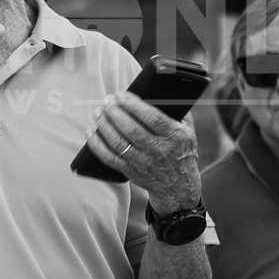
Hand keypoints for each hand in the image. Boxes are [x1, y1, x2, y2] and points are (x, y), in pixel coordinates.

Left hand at [86, 92, 200, 213]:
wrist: (179, 187)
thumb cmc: (181, 151)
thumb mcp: (187, 131)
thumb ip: (178, 112)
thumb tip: (163, 91)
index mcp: (174, 136)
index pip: (152, 117)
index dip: (134, 104)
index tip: (121, 94)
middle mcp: (158, 150)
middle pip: (131, 129)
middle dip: (115, 112)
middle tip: (106, 100)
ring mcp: (143, 162)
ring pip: (118, 142)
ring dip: (104, 125)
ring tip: (97, 112)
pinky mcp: (131, 172)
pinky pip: (109, 158)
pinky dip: (97, 145)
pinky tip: (90, 132)